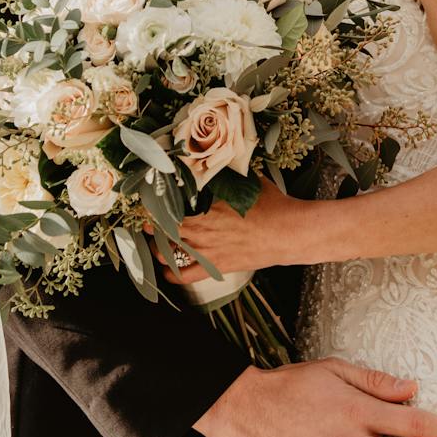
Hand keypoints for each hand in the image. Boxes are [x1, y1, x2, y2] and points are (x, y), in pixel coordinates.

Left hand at [156, 179, 314, 281]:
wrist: (289, 233)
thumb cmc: (273, 205)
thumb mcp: (250, 181)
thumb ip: (231, 175)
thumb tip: (223, 160)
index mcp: (207, 206)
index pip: (168, 204)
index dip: (154, 202)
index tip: (150, 198)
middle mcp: (202, 229)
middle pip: (162, 227)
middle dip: (150, 222)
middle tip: (148, 218)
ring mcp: (207, 250)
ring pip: (167, 251)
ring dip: (156, 245)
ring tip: (154, 240)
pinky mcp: (216, 266)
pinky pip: (184, 275)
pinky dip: (171, 273)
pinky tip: (167, 268)